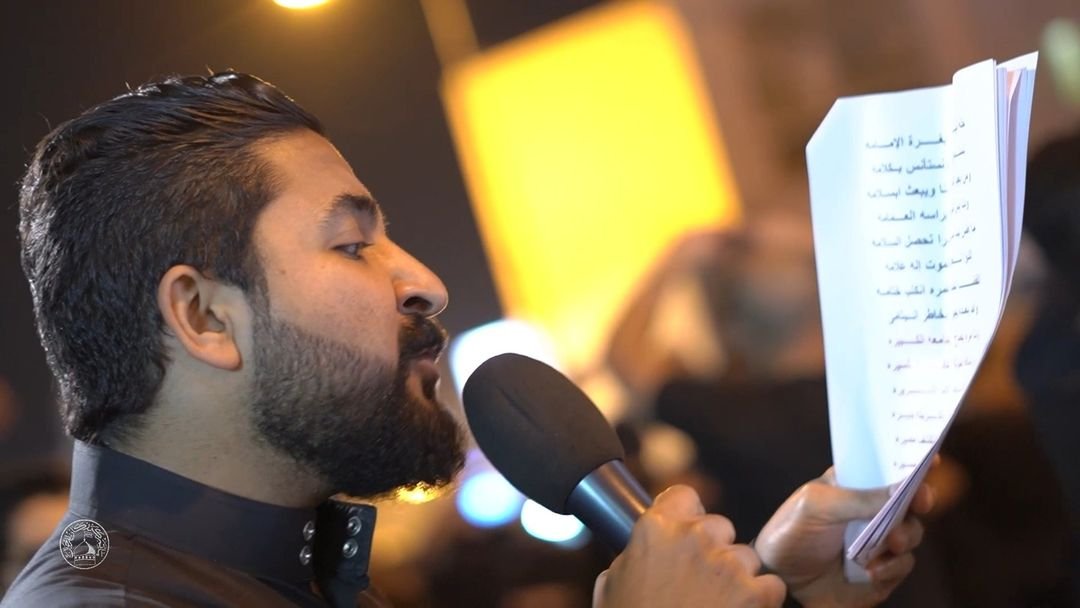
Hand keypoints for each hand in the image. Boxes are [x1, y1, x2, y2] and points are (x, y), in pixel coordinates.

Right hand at [594, 485, 785, 607]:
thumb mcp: (614, 582)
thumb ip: (636, 553)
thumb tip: (645, 549)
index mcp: (656, 528)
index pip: (684, 496)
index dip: (685, 517)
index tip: (684, 532)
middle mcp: (696, 537)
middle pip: (719, 526)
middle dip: (713, 549)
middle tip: (699, 580)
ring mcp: (729, 564)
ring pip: (746, 556)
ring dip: (736, 576)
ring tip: (716, 603)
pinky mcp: (756, 594)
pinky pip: (770, 585)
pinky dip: (759, 600)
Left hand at [753, 468, 933, 607]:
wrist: (780, 581)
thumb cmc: (791, 533)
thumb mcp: (816, 506)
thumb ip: (858, 498)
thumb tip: (901, 488)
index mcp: (852, 484)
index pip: (887, 467)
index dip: (910, 461)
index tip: (931, 458)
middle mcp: (870, 510)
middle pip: (910, 499)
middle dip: (920, 498)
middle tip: (920, 501)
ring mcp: (878, 540)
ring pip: (913, 532)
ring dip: (906, 535)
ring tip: (890, 542)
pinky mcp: (883, 570)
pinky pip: (904, 564)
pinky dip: (892, 566)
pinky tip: (870, 570)